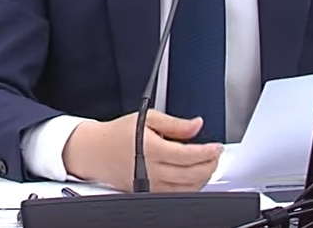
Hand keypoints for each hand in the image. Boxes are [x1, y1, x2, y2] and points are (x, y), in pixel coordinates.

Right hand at [63, 110, 222, 191]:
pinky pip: (174, 195)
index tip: (217, 147)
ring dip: (202, 178)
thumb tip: (197, 125)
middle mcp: (151, 171)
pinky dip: (189, 187)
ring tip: (208, 164)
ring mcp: (149, 185)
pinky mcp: (147, 193)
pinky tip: (194, 176)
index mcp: (152, 149)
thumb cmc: (119, 133)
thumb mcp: (147, 117)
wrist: (95, 151)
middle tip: (216, 154)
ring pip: (184, 189)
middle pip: (190, 175)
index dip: (207, 152)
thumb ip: (175, 123)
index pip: (187, 155)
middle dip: (209, 165)